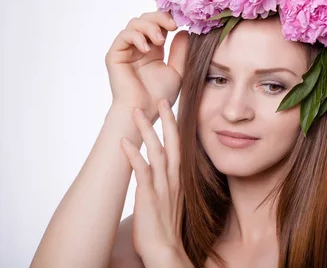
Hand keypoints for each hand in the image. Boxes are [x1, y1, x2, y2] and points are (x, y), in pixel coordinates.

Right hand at [105, 10, 188, 122]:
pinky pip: (124, 36)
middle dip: (160, 18)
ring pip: (135, 23)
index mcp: (154, 48)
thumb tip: (183, 31)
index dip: (168, 18)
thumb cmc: (159, 95)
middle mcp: (139, 46)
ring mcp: (126, 49)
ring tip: (160, 41)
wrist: (144, 110)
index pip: (159, 24)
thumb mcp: (177, 71)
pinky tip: (147, 49)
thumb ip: (180, 51)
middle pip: (146, 18)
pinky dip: (137, 37)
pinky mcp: (115, 55)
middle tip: (172, 26)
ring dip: (150, 27)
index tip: (182, 21)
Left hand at [120, 99, 191, 267]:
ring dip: (146, 130)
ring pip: (156, 151)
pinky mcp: (149, 196)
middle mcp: (173, 179)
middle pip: (172, 142)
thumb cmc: (165, 229)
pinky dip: (133, 156)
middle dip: (167, 119)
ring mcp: (162, 186)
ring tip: (136, 112)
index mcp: (179, 179)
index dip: (176, 126)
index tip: (172, 108)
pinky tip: (124, 143)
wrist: (166, 250)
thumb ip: (167, 184)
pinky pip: (141, 172)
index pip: (180, 146)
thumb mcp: (171, 201)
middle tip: (160, 98)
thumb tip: (161, 174)